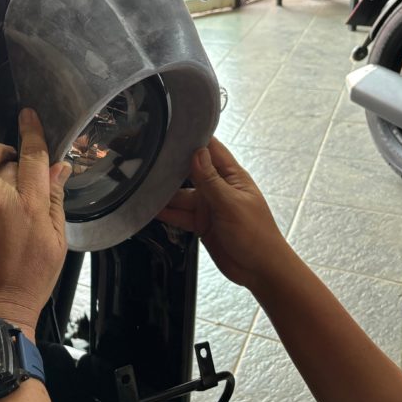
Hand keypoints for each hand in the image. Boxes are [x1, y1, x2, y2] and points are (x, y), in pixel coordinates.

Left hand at [0, 108, 71, 340]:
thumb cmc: (22, 287)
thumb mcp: (54, 245)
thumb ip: (54, 201)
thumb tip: (58, 169)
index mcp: (30, 206)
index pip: (34, 156)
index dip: (32, 133)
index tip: (29, 120)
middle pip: (8, 161)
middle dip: (14, 161)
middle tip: (14, 171)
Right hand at [157, 137, 290, 291]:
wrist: (261, 271)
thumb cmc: (256, 235)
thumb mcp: (231, 205)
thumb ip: (211, 180)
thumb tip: (196, 152)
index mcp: (231, 176)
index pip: (210, 149)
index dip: (192, 139)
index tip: (170, 130)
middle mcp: (217, 188)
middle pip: (189, 172)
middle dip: (170, 166)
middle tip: (145, 158)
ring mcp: (208, 206)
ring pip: (180, 195)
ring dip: (163, 193)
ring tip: (141, 185)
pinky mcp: (200, 223)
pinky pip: (178, 214)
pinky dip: (165, 213)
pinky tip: (148, 208)